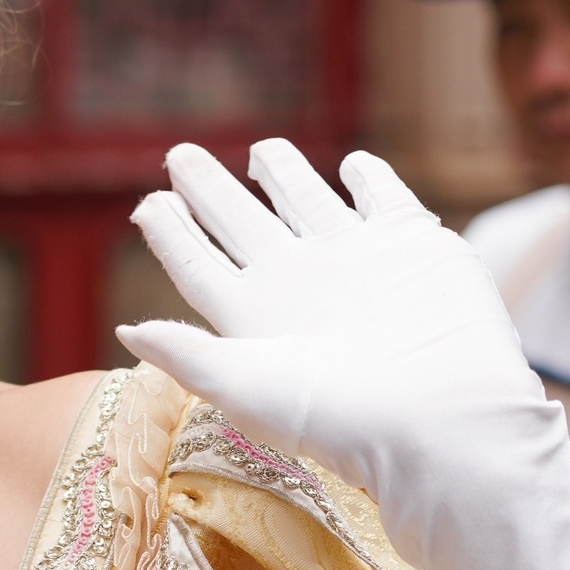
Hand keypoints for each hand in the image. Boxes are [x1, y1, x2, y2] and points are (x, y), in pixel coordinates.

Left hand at [115, 139, 546, 534]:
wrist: (444, 419)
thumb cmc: (343, 417)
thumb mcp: (248, 386)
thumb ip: (188, 355)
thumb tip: (126, 330)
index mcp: (254, 314)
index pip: (198, 264)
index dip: (171, 233)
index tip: (145, 203)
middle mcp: (300, 283)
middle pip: (241, 221)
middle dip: (210, 187)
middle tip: (179, 154)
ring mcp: (356, 260)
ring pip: (307, 200)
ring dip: (282, 171)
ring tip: (260, 150)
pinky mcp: (412, 243)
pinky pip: (383, 196)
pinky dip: (368, 176)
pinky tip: (355, 164)